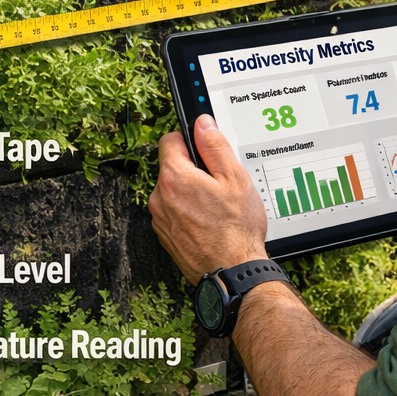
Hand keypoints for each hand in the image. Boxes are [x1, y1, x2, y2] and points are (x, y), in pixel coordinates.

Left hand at [148, 116, 267, 279]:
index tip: (203, 149)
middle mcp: (160, 198)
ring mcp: (161, 219)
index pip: (169, 140)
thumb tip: (202, 124)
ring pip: (173, 192)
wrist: (234, 271)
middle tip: (218, 184)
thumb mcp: (234, 178)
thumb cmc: (236, 230)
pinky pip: (174, 212)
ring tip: (216, 207)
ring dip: (190, 193)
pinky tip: (209, 222)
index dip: (189, 140)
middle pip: (172, 167)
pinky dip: (188, 213)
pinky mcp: (166, 236)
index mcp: (174, 178)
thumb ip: (215, 146)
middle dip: (193, 170)